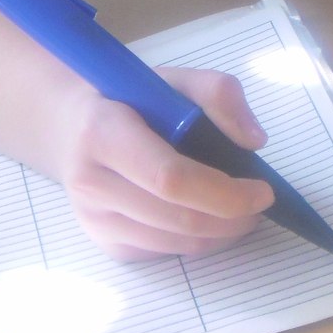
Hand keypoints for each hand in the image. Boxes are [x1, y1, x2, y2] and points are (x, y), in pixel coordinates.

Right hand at [56, 66, 274, 260]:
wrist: (71, 128)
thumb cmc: (130, 100)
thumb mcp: (172, 79)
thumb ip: (219, 94)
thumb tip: (253, 141)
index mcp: (103, 132)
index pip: (169, 178)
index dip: (222, 192)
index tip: (262, 190)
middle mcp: (90, 183)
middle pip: (177, 218)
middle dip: (231, 218)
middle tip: (260, 205)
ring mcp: (93, 220)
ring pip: (175, 243)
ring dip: (220, 234)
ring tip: (242, 212)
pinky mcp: (104, 244)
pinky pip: (164, 253)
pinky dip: (197, 240)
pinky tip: (209, 218)